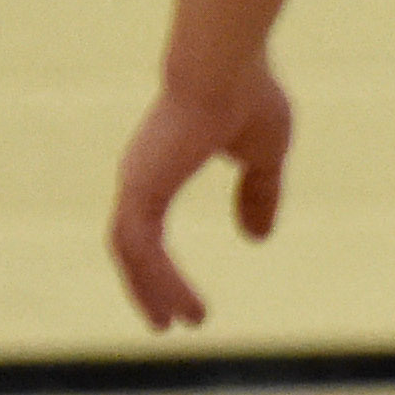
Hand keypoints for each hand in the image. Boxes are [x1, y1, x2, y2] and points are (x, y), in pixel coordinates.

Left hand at [104, 59, 292, 330]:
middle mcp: (139, 176)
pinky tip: (186, 307)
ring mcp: (136, 184)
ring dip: (153, 292)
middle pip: (131, 246)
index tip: (176, 292)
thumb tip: (256, 238)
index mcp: (161, 164)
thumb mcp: (264, 154)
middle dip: (145, 286)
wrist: (226, 69)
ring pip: (133, 255)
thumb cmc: (247, 96)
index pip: (146, 224)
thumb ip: (259, 194)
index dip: (157, 261)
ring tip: (177, 325)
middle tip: (164, 324)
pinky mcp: (141, 192)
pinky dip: (161, 282)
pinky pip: (143, 252)